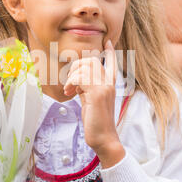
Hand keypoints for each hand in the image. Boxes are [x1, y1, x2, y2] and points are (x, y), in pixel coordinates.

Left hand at [64, 40, 124, 166]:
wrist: (103, 138)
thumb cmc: (96, 121)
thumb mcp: (91, 100)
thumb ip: (87, 88)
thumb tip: (76, 79)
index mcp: (110, 84)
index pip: (112, 63)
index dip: (110, 52)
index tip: (108, 42)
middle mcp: (109, 83)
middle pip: (92, 60)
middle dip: (76, 66)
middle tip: (70, 82)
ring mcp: (105, 87)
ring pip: (86, 66)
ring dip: (72, 76)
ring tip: (69, 89)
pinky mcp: (98, 94)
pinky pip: (81, 77)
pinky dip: (71, 82)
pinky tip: (70, 93)